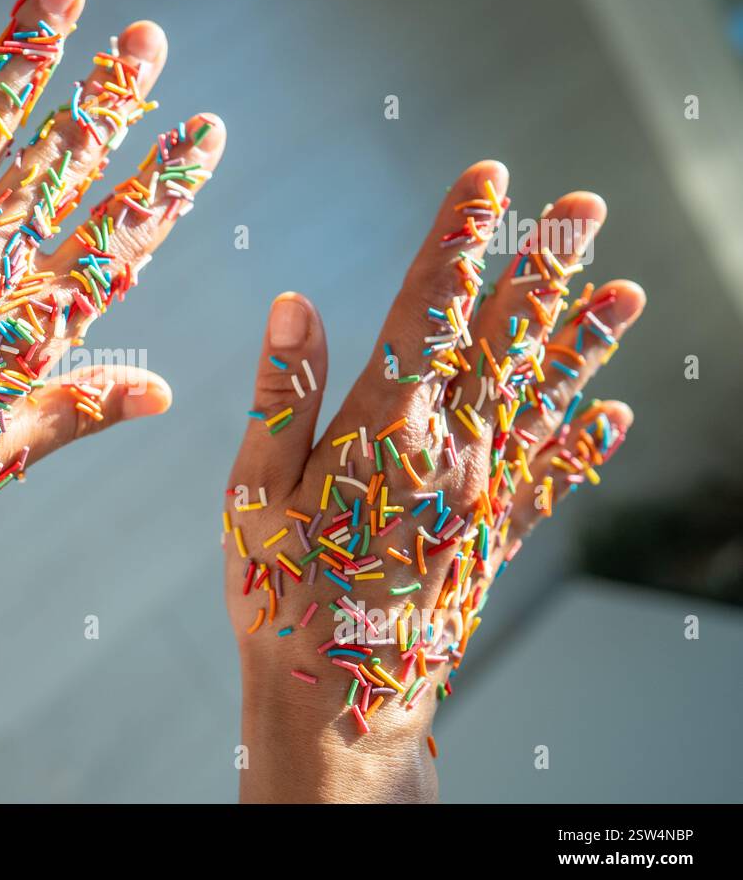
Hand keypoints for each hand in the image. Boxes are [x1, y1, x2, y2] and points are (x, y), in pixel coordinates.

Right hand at [222, 160, 644, 801]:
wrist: (339, 700)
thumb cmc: (280, 592)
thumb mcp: (252, 491)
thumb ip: (282, 394)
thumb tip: (295, 302)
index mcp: (381, 430)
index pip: (428, 313)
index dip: (458, 241)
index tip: (487, 180)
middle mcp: (446, 452)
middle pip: (502, 342)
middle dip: (540, 268)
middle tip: (581, 207)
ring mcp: (479, 496)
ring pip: (541, 400)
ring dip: (584, 341)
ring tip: (626, 289)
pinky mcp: (491, 538)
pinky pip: (550, 480)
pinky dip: (584, 443)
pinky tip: (616, 412)